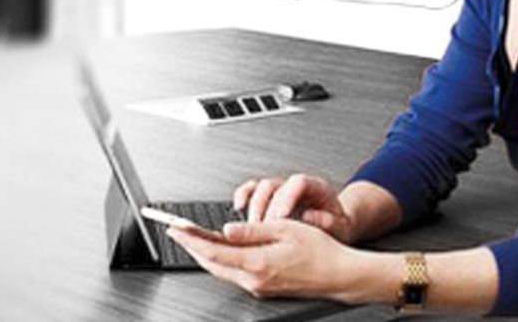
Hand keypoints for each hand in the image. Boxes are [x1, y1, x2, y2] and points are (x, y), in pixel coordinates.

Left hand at [167, 218, 361, 301]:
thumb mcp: (285, 229)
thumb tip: (226, 231)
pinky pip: (234, 273)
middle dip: (192, 246)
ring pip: (222, 270)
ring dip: (206, 253)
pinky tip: (220, 249)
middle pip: (212, 263)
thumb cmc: (320, 251)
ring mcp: (258, 287)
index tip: (176, 229)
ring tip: (193, 237)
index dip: (191, 239)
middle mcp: (255, 280)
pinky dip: (222, 260)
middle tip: (177, 231)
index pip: (214, 251)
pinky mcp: (264, 288)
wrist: (340, 276)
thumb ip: (252, 231)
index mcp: (258, 263)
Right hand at [234, 174, 356, 242]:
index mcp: (316, 187)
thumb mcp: (341, 227)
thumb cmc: (339, 226)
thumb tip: (311, 217)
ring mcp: (281, 189)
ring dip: (253, 207)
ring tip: (252, 228)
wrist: (335, 226)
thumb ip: (329, 221)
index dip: (287, 198)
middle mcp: (295, 185)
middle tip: (263, 229)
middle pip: (274, 185)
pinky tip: (239, 208)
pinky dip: (243, 196)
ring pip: (260, 187)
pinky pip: (252, 190)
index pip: (297, 183)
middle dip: (266, 208)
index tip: (281, 217)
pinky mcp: (270, 197)